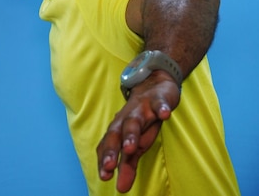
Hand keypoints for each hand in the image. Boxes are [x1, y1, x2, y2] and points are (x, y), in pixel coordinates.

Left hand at [96, 71, 180, 192]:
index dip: (105, 160)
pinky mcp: (158, 99)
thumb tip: (121, 188)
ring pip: (134, 120)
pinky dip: (162, 108)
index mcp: (118, 129)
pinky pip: (160, 103)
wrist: (154, 84)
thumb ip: (128, 163)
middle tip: (109, 166)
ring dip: (132, 133)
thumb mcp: (137, 142)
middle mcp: (126, 119)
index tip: (104, 176)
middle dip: (112, 149)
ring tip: (131, 147)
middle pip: (116, 133)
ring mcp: (142, 108)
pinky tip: (165, 115)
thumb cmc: (142, 119)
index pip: (108, 145)